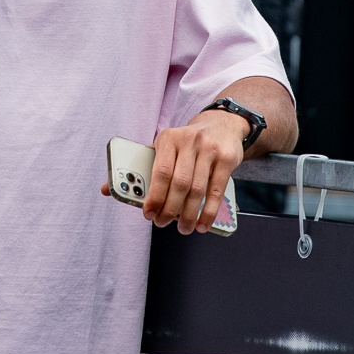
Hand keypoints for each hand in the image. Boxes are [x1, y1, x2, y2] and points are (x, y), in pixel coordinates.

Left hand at [145, 108, 248, 233]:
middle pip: (179, 183)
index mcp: (169, 138)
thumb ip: (153, 166)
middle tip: (163, 223)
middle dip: (170, 209)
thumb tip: (126, 193)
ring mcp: (209, 149)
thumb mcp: (169, 145)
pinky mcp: (227, 159)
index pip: (161, 172)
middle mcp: (189, 141)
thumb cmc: (189, 143)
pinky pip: (216, 191)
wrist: (222, 125)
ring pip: (197, 190)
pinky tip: (202, 223)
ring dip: (188, 214)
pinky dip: (208, 212)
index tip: (149, 214)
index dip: (155, 196)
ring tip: (184, 228)